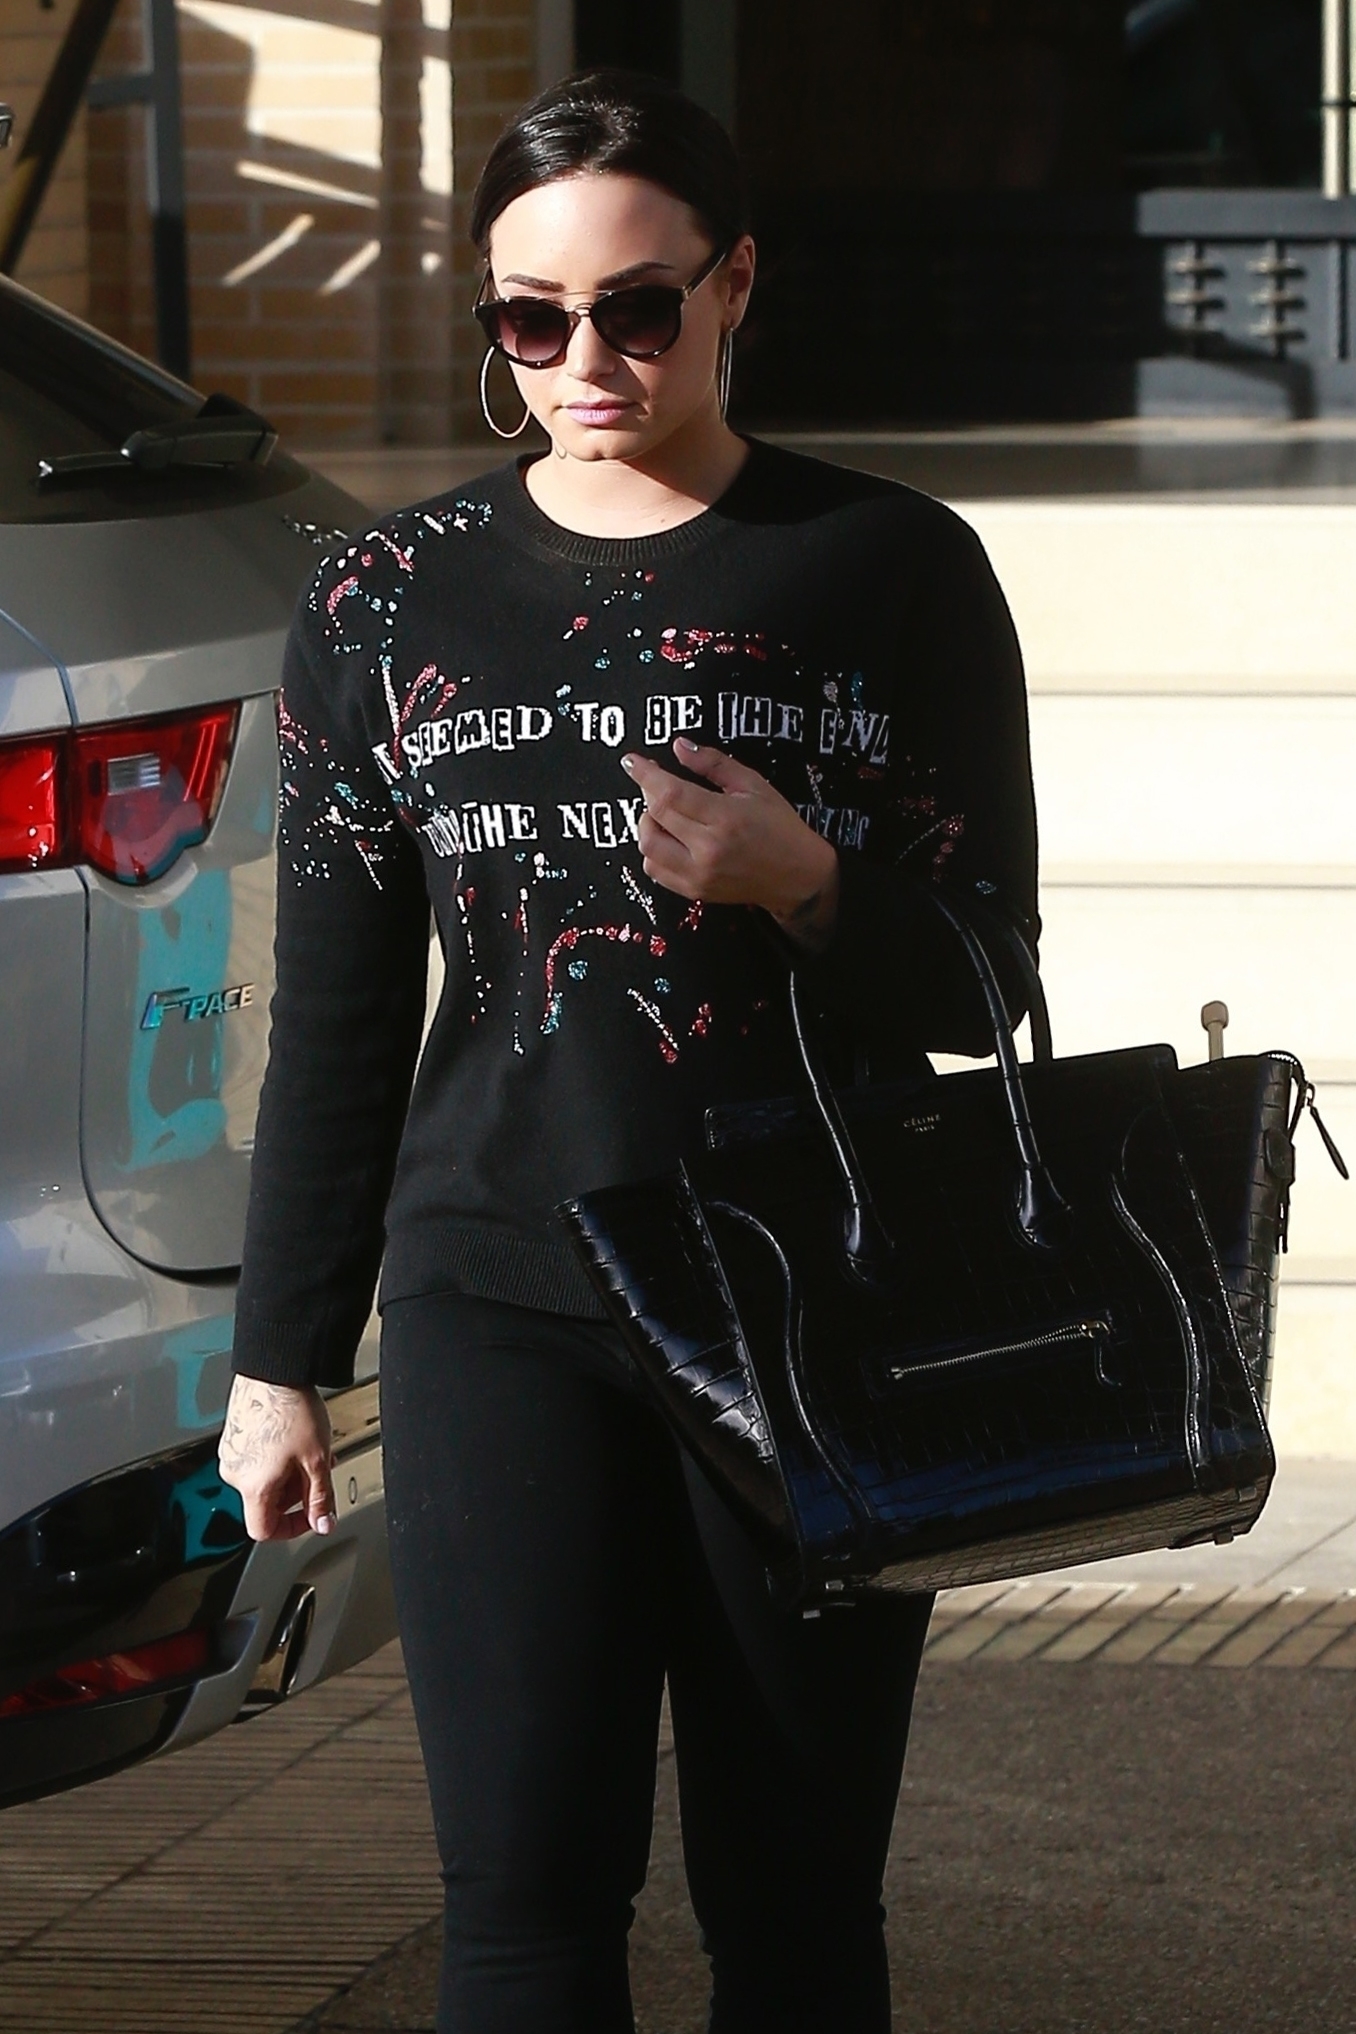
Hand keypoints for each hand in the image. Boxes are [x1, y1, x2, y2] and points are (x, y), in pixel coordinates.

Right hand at [219, 1375, 335, 1541]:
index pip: (264, 1530)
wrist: (273, 1370)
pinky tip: (295, 1438)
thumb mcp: (316, 1460)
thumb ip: (321, 1498)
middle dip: (297, 1493)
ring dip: (289, 1474)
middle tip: (318, 1474)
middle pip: (266, 1503)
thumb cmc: (290, 1408)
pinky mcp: (232, 1436)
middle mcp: (235, 1473)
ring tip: (310, 1451)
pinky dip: (277, 1458)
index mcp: (252, 1487)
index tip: (311, 1516)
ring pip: (263, 1480)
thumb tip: (323, 1523)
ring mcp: (231, 1453)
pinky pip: (256, 1460)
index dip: (292, 1529)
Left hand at [621, 738, 839, 949]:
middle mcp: (708, 849)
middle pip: (653, 817)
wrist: (797, 876)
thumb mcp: (753, 784)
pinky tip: (669, 838)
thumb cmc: (779, 826)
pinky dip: (653, 850)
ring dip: (647, 824)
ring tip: (664, 813)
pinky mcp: (695, 891)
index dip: (645, 775)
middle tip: (657, 784)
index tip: (632, 761)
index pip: (669, 794)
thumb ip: (713, 763)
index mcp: (725, 818)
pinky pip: (655, 871)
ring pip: (647, 846)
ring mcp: (699, 874)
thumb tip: (678, 746)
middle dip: (646, 794)